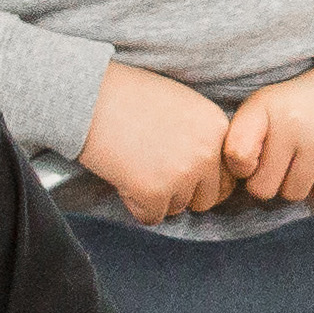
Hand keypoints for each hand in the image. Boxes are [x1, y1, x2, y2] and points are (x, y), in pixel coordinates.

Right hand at [80, 63, 236, 223]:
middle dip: (182, 193)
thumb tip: (209, 171)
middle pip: (207, 198)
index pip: (227, 176)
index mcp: (217, 128)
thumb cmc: (126, 95)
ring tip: (133, 165)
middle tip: (152, 172)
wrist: (86, 96)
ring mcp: (183, 174)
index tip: (178, 170)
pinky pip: (151, 217)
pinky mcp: (154, 192)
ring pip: (177, 208)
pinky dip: (134, 204)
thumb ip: (201, 135)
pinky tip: (122, 177)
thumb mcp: (181, 104)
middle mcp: (207, 153)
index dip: (201, 178)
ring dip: (156, 196)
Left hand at [221, 55, 313, 203]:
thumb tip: (242, 179)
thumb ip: (242, 138)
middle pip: (264, 188)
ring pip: (294, 193)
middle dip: (272, 182)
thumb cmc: (303, 105)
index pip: (236, 157)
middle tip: (284, 165)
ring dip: (299, 184)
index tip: (253, 160)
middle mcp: (291, 123)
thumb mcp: (266, 107)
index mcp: (264, 108)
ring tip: (307, 161)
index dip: (242, 168)